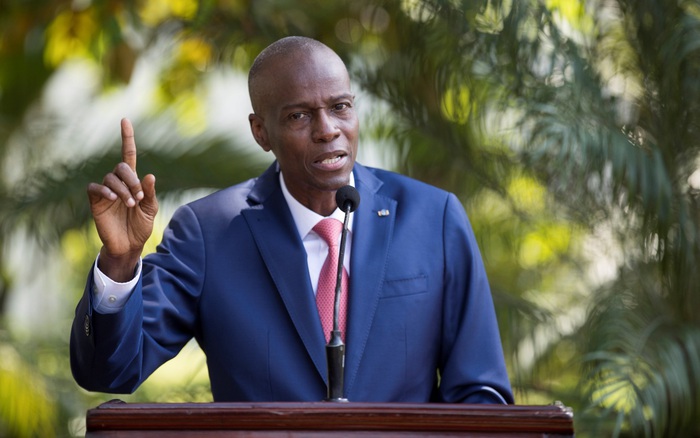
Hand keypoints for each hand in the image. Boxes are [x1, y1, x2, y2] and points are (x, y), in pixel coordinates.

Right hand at [87, 118, 158, 280]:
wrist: (129, 245)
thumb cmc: (141, 226)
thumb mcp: (151, 209)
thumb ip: (150, 193)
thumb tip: (150, 176)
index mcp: (132, 181)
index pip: (128, 155)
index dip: (127, 138)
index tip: (125, 120)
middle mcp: (118, 183)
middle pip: (121, 167)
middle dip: (132, 179)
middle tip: (138, 197)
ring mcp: (106, 191)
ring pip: (110, 178)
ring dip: (123, 189)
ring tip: (130, 203)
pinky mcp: (96, 201)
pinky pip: (95, 188)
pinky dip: (105, 190)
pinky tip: (113, 199)